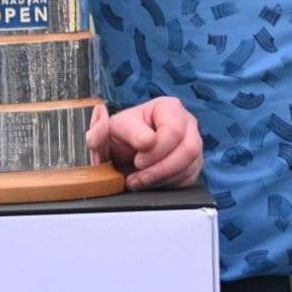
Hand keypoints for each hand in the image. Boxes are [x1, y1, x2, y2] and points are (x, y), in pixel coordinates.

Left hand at [88, 97, 203, 190]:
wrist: (125, 154)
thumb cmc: (119, 140)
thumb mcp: (104, 136)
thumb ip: (98, 129)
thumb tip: (100, 112)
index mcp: (167, 107)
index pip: (172, 131)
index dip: (154, 152)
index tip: (136, 160)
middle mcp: (186, 122)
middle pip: (189, 148)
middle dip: (161, 168)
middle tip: (139, 175)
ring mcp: (193, 142)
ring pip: (191, 165)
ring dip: (163, 179)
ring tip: (141, 181)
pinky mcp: (194, 162)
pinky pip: (190, 177)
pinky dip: (169, 184)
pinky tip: (152, 182)